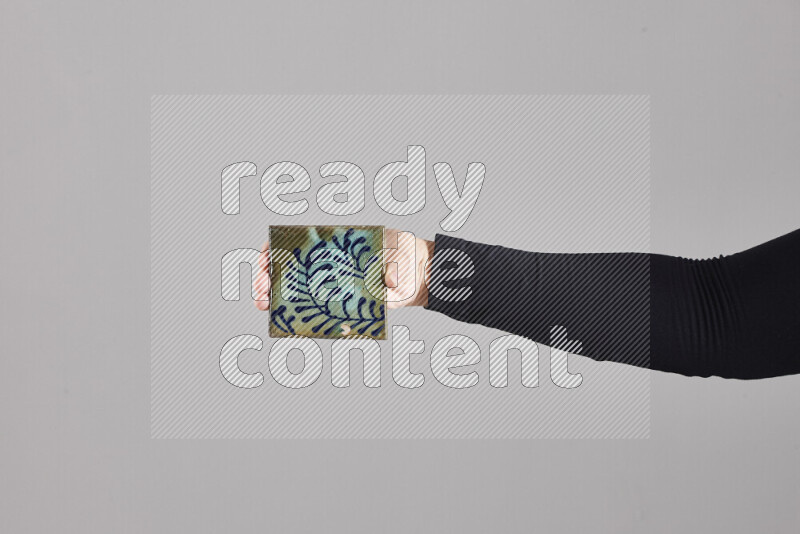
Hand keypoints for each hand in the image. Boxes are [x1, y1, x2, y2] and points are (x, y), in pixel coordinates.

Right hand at [254, 229, 433, 311]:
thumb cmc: (404, 254)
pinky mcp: (340, 303)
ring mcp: (331, 283)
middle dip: (268, 276)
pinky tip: (284, 319)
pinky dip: (297, 314)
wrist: (419, 277)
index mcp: (334, 242)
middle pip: (288, 266)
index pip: (296, 240)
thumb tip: (385, 283)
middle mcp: (328, 262)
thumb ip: (390, 266)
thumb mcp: (397, 254)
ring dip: (276, 296)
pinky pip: (314, 308)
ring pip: (296, 288)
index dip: (275, 248)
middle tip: (261, 289)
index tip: (266, 259)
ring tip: (264, 305)